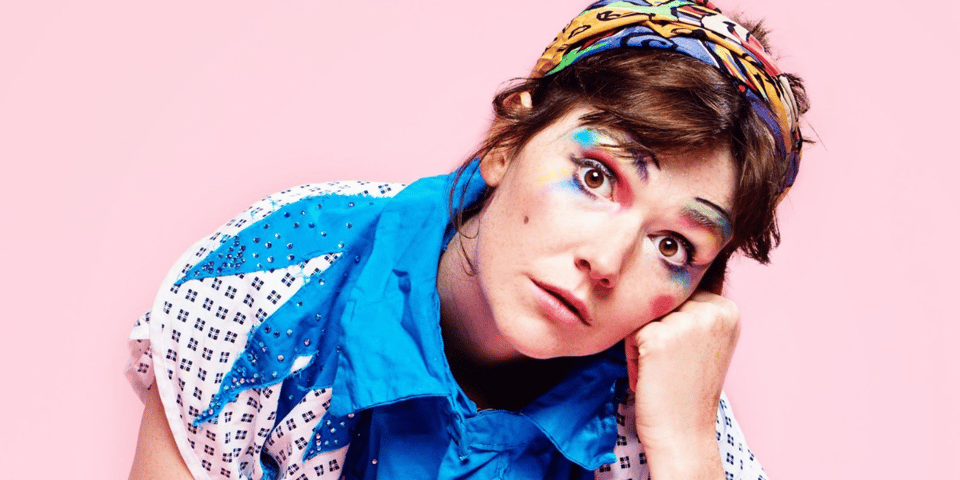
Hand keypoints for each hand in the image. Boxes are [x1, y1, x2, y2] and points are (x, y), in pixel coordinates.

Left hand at [624, 291, 740, 478]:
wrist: (683, 432)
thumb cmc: (688, 389)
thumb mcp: (705, 340)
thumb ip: (696, 308)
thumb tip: (673, 270)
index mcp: (727, 309)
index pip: (683, 293)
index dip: (675, 324)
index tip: (685, 355)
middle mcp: (712, 310)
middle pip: (662, 301)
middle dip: (658, 329)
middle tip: (672, 365)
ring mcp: (686, 321)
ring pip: (644, 315)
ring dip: (643, 341)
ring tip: (662, 370)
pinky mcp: (659, 336)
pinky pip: (630, 332)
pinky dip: (632, 355)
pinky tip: (650, 375)